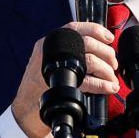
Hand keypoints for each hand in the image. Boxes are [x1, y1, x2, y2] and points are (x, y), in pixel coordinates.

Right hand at [11, 21, 120, 137]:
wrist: (24, 111)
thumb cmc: (40, 87)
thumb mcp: (50, 61)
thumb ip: (68, 53)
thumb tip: (99, 50)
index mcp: (49, 42)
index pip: (75, 27)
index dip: (96, 30)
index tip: (109, 38)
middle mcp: (49, 50)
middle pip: (87, 43)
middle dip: (106, 53)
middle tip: (113, 64)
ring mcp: (53, 67)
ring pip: (90, 60)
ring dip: (106, 70)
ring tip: (112, 79)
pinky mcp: (58, 84)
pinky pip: (87, 81)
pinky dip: (102, 84)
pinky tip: (109, 87)